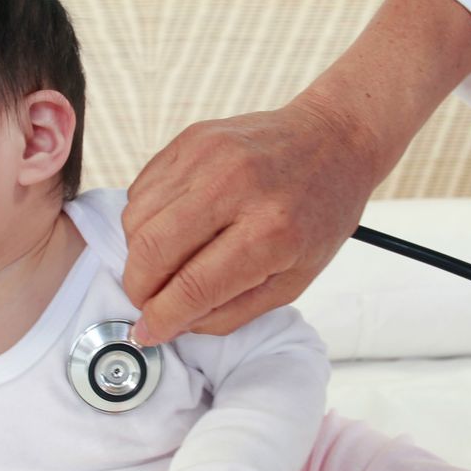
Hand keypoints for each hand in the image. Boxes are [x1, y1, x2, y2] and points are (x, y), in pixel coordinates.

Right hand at [121, 0, 470, 345]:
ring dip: (138, 254)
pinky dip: (143, 220)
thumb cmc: (319, 213)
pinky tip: (169, 229)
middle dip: (138, 288)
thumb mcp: (294, 279)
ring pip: (137, 219)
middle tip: (146, 301)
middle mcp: (235, 187)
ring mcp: (209, 156)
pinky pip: (142, 189)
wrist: (334, 139)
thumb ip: (232, 311)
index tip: (148, 332)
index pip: (193, 286)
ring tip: (162, 264)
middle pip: (152, 249)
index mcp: (270, 231)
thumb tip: (175, 326)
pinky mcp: (192, 138)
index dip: (161, 318)